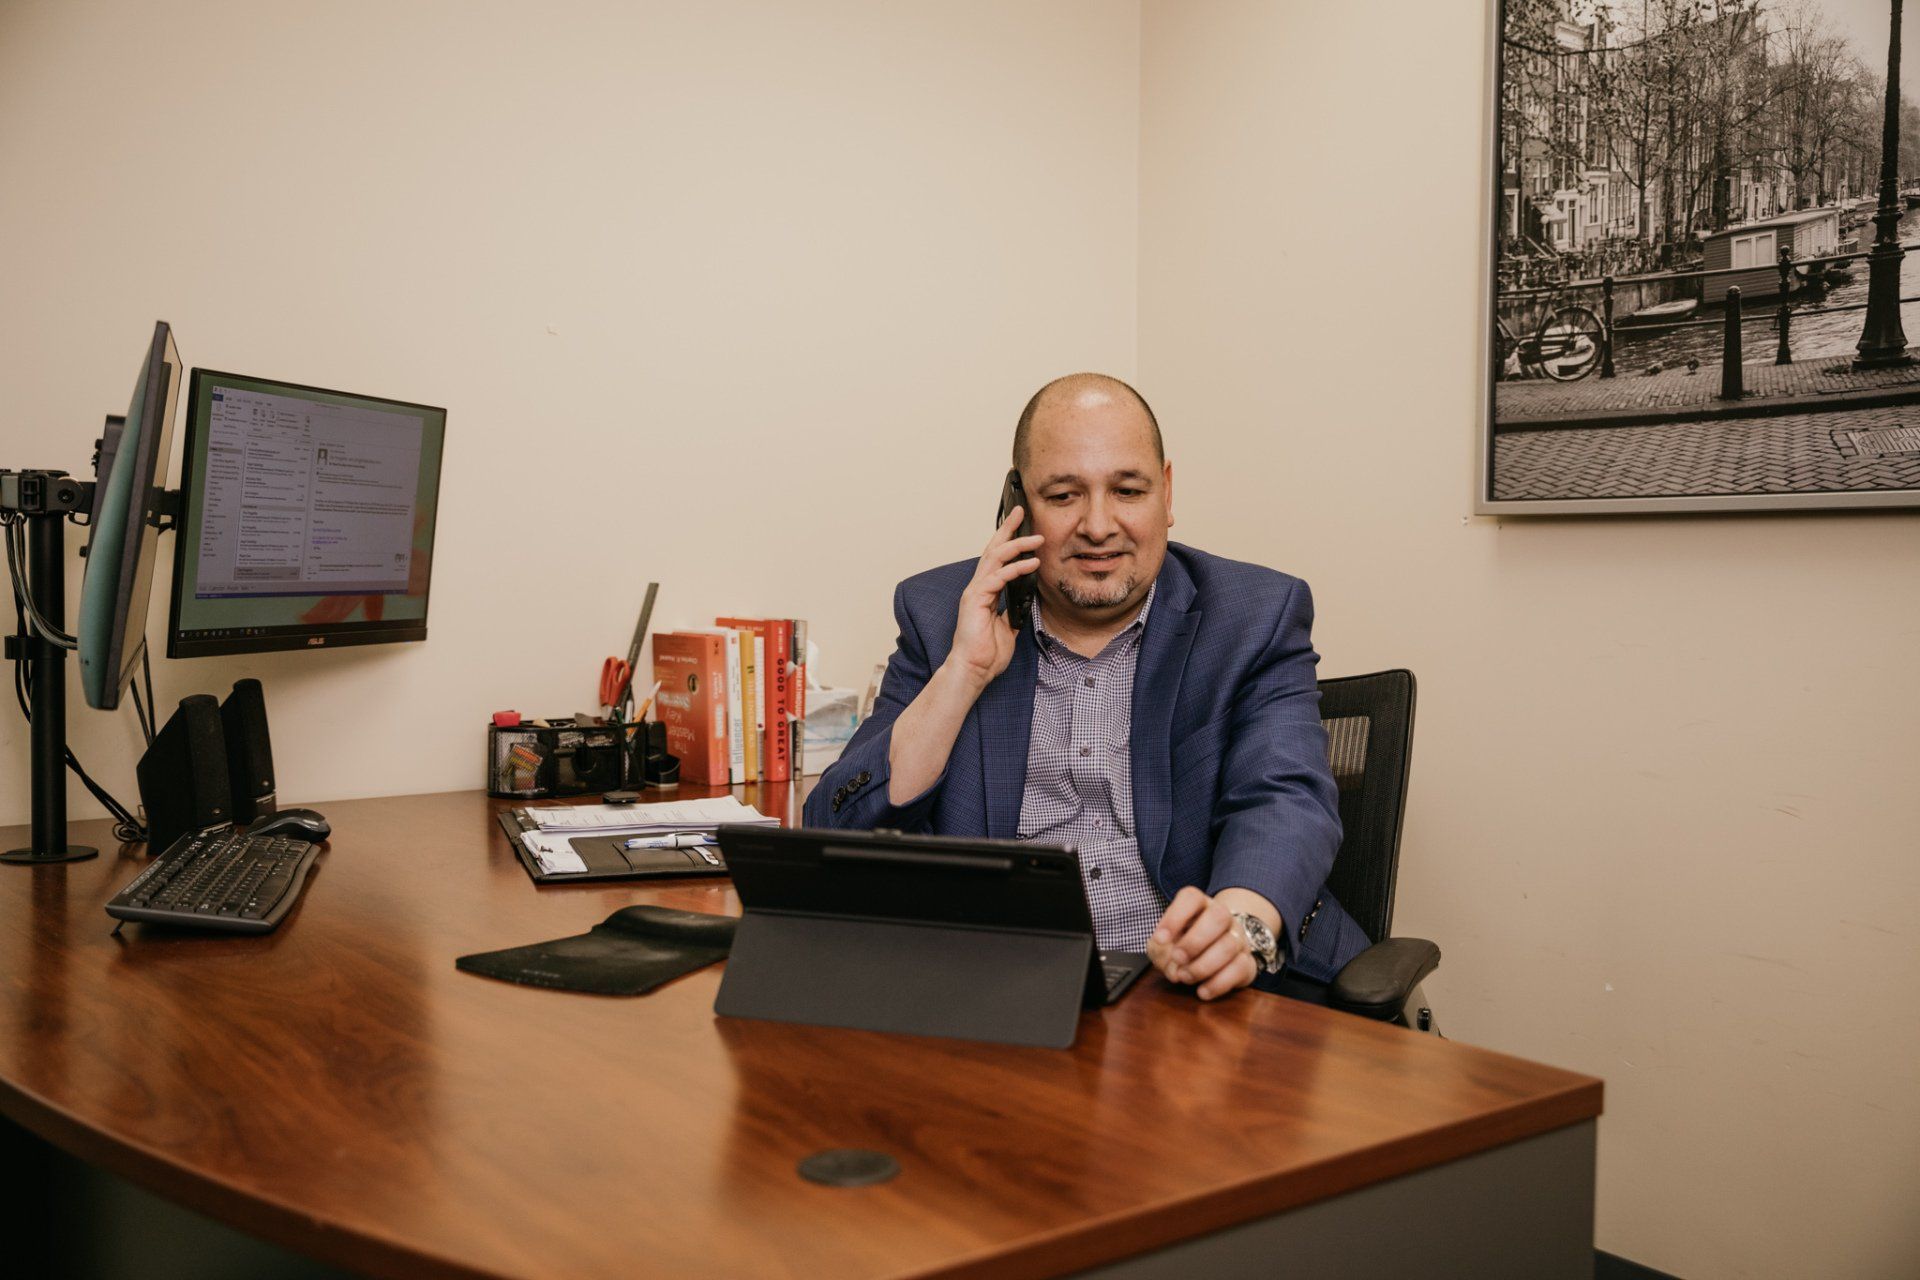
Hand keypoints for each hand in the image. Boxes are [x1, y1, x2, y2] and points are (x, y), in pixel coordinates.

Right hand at [944, 507, 1041, 688]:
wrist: (974, 670)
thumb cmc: (987, 653)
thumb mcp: (1007, 627)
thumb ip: (1013, 610)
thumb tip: (1025, 600)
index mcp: (984, 592)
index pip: (996, 559)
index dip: (1007, 539)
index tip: (1021, 524)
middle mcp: (977, 587)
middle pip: (992, 549)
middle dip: (1008, 529)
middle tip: (1022, 512)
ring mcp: (975, 592)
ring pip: (995, 558)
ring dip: (1017, 545)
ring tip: (1037, 539)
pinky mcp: (976, 600)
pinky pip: (998, 577)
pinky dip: (1016, 568)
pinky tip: (1031, 564)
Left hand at [1146, 887, 1258, 1000]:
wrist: (1212, 954)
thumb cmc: (1182, 944)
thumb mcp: (1163, 944)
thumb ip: (1161, 950)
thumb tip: (1173, 967)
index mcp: (1198, 905)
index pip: (1191, 897)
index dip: (1174, 917)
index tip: (1160, 939)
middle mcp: (1222, 916)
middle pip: (1219, 916)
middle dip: (1195, 941)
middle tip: (1177, 958)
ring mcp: (1237, 937)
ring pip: (1229, 945)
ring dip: (1203, 966)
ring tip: (1185, 977)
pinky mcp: (1246, 961)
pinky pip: (1239, 969)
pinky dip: (1218, 983)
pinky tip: (1202, 991)